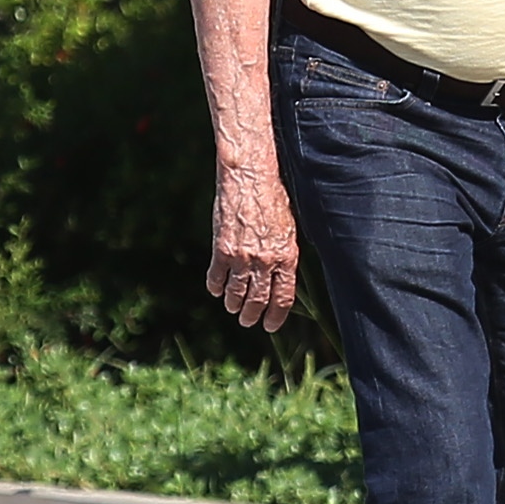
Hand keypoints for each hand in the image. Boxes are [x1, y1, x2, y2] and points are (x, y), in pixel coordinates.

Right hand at [207, 162, 301, 330]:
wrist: (250, 178)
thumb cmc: (273, 198)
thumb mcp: (288, 229)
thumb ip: (285, 254)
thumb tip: (281, 277)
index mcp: (287, 256)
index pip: (283, 297)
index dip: (275, 316)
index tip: (269, 325)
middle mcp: (266, 261)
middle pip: (258, 300)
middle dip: (252, 315)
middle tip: (246, 321)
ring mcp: (243, 257)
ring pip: (236, 293)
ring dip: (233, 304)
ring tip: (232, 307)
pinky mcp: (222, 249)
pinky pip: (217, 277)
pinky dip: (215, 287)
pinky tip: (216, 290)